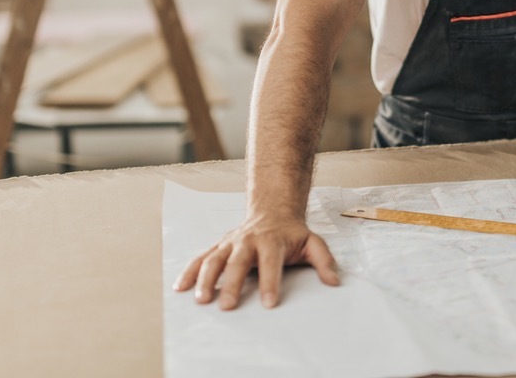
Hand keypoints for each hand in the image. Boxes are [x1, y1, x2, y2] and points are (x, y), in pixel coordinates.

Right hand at [172, 214, 339, 309]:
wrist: (273, 210)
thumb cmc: (291, 232)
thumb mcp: (312, 242)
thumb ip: (323, 260)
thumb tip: (334, 281)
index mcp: (272, 241)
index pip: (271, 264)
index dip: (270, 283)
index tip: (269, 303)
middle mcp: (249, 241)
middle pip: (239, 263)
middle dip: (233, 285)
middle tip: (228, 306)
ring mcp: (231, 243)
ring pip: (215, 260)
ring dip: (207, 280)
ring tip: (202, 300)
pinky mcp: (220, 246)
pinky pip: (202, 258)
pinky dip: (190, 272)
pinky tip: (182, 287)